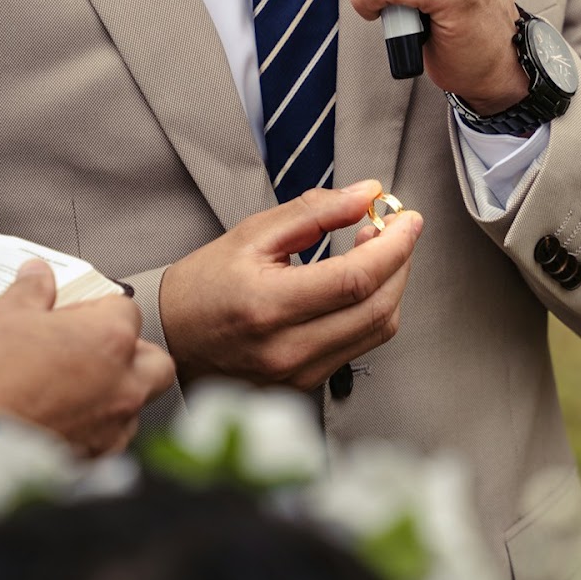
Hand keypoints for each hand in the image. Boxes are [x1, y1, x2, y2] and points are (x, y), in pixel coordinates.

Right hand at [0, 260, 175, 457]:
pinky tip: (68, 423)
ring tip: (76, 390)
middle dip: (132, 354)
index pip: (125, 311)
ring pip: (137, 403)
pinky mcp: (99, 458)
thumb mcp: (4, 316)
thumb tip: (38, 273)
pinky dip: (99, 429)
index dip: (95, 310)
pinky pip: (114, 439)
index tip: (69, 317)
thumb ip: (32, 290)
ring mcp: (114, 424)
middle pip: (154, 360)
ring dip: (118, 393)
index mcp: (110, 339)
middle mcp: (124, 383)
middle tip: (92, 353)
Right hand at [158, 180, 423, 389]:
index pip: (356, 279)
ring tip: (375, 253)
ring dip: (391, 287)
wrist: (171, 338)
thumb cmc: (205, 284)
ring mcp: (298, 374)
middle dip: (400, 263)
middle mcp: (287, 349)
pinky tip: (358, 286)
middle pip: (377, 308)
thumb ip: (314, 212)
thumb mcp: (252, 234)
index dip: (394, 246)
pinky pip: (360, 347)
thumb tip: (366, 193)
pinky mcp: (306, 385)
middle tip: (395, 230)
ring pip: (376, 331)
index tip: (409, 219)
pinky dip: (372, 311)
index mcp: (269, 306)